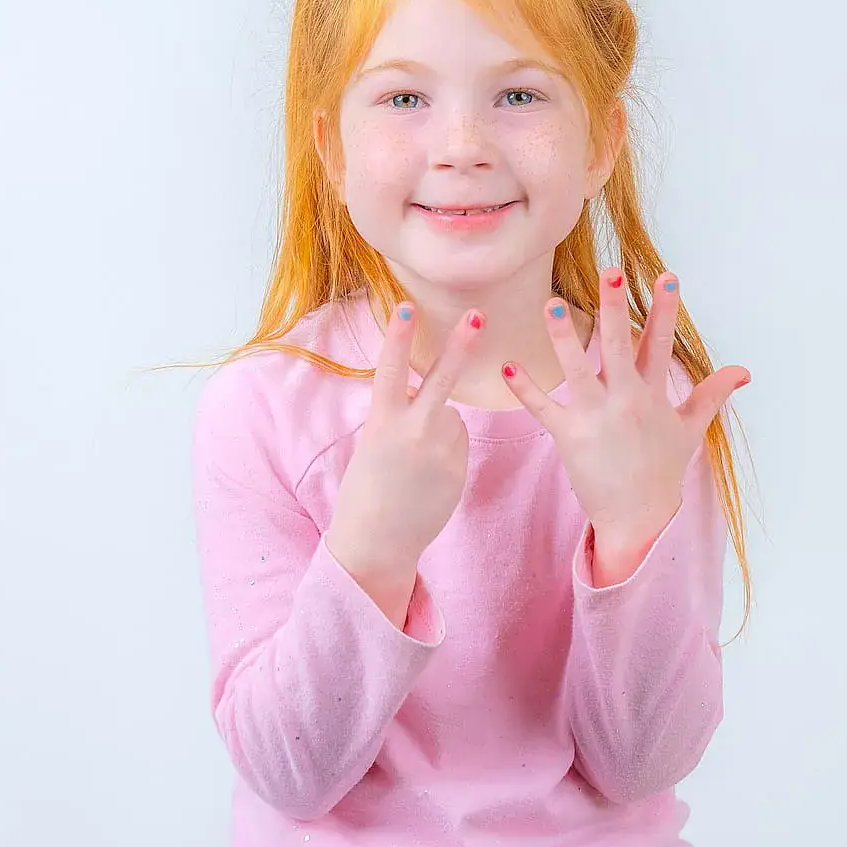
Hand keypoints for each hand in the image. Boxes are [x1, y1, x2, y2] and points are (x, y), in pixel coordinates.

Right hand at [326, 300, 484, 623]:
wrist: (377, 541)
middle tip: (479, 314)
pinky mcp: (460, 466)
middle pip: (442, 378)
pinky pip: (459, 442)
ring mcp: (441, 450)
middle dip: (461, 344)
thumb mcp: (373, 445)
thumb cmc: (367, 490)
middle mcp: (413, 431)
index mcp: (382, 422)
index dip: (397, 336)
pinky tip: (429, 477)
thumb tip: (431, 403)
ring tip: (415, 464)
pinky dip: (448, 450)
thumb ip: (400, 418)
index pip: (391, 369)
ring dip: (438, 428)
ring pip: (450, 416)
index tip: (406, 305)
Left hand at [500, 269, 748, 573]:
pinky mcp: (570, 437)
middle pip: (619, 346)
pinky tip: (507, 366)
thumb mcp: (690, 429)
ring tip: (553, 303)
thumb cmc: (662, 471)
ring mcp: (597, 418)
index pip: (660, 344)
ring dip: (565, 336)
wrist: (638, 518)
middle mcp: (626, 401)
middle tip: (611, 272)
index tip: (667, 276)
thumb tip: (743, 371)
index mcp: (652, 395)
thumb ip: (712, 394)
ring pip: (578, 369)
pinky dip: (525, 389)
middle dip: (615, 308)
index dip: (665, 310)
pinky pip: (544, 408)